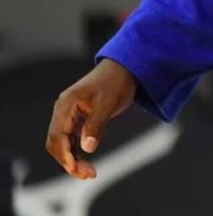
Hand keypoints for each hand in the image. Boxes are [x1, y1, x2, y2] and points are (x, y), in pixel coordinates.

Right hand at [46, 58, 137, 178]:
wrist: (124, 68)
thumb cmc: (116, 81)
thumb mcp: (108, 102)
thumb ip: (97, 125)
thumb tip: (87, 148)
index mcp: (66, 104)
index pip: (57, 135)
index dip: (64, 154)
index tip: (75, 169)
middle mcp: (63, 110)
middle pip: (56, 142)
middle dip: (68, 160)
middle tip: (87, 174)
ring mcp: (69, 115)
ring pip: (63, 143)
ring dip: (72, 159)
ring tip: (89, 173)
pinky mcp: (77, 120)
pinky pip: (71, 140)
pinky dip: (77, 152)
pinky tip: (86, 163)